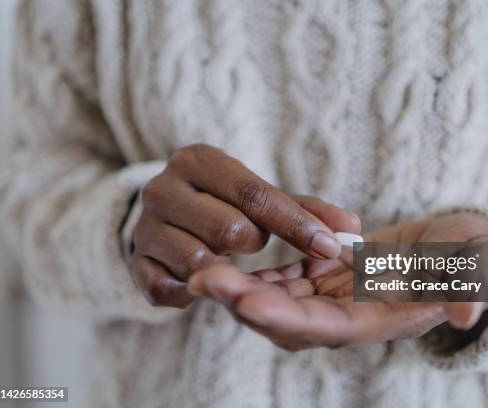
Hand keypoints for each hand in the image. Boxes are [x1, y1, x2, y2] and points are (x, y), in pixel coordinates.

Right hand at [131, 144, 359, 307]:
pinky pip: (170, 291)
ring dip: (225, 268)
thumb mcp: (259, 196)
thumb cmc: (223, 203)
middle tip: (251, 240)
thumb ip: (305, 210)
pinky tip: (203, 279)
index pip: (255, 195)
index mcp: (198, 160)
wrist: (166, 216)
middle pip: (230, 231)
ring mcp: (144, 228)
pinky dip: (193, 292)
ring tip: (223, 255)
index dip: (297, 224)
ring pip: (201, 263)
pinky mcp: (135, 264)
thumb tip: (352, 228)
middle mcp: (163, 188)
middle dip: (254, 243)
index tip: (332, 247)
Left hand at [186, 212, 487, 350]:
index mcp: (383, 321)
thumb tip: (464, 313)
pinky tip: (219, 256)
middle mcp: (350, 319)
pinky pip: (279, 279)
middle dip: (245, 304)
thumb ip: (473, 286)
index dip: (289, 319)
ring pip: (275, 301)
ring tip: (195, 268)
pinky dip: (250, 272)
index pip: (330, 329)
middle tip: (201, 280)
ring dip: (236, 288)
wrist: (453, 246)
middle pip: (288, 320)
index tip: (247, 303)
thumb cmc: (473, 254)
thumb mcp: (480, 262)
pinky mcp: (321, 278)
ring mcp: (332, 299)